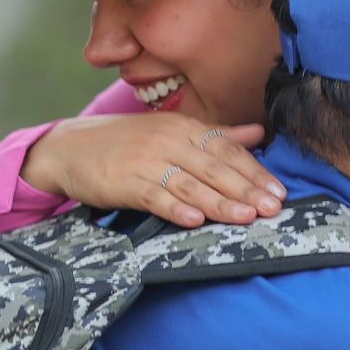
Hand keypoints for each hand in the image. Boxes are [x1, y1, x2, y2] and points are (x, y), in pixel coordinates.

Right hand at [21, 113, 286, 226]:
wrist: (70, 147)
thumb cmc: (127, 143)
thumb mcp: (172, 133)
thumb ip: (217, 135)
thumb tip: (259, 132)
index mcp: (184, 128)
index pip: (227, 149)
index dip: (255, 171)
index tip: (279, 192)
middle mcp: (168, 141)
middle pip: (214, 167)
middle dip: (246, 189)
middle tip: (273, 208)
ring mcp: (145, 161)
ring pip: (189, 183)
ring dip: (219, 202)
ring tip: (246, 217)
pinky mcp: (123, 182)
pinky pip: (154, 196)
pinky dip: (174, 208)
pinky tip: (194, 220)